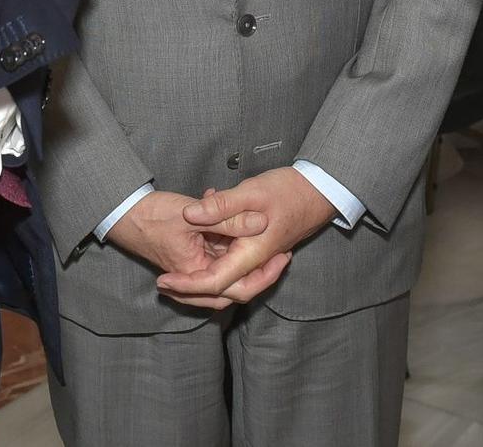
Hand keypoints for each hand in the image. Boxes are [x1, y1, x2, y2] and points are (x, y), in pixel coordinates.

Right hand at [105, 190, 272, 310]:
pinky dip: (229, 244)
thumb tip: (261, 222)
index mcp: (196, 274)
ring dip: (244, 259)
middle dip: (258, 273)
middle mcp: (194, 277)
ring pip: (226, 272)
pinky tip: (234, 219)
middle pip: (233, 288)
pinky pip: (216, 256)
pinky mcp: (191, 255)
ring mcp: (192, 267)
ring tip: (266, 243)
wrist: (125, 212)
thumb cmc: (153, 216)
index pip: (235, 288)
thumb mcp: (194, 215)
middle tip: (281, 257)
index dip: (263, 276)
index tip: (281, 260)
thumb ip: (228, 219)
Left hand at [156, 169, 333, 305]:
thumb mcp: (251, 193)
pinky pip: (234, 263)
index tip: (163, 281)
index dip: (187, 285)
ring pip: (227, 278)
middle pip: (220, 291)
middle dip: (191, 291)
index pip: (214, 282)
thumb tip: (190, 215)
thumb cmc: (288, 191)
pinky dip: (215, 259)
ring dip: (201, 278)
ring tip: (177, 273)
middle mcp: (255, 262)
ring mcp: (258, 257)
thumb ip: (220, 205)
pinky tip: (203, 239)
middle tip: (165, 284)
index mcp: (251, 254)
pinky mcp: (258, 249)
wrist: (319, 191)